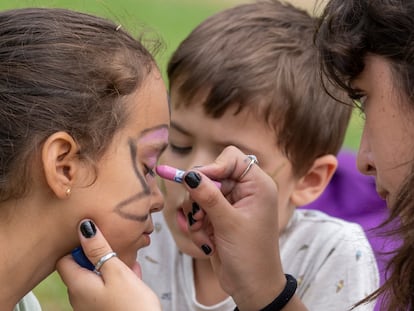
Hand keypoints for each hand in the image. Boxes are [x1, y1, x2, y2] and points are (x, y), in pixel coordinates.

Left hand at [56, 220, 160, 310]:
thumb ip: (99, 249)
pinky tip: (133, 276)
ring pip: (96, 277)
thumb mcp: (117, 272)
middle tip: (117, 250)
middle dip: (99, 256)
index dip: (79, 246)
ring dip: (110, 267)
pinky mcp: (104, 309)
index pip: (64, 259)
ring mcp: (91, 305)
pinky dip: (116, 280)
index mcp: (78, 286)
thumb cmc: (132, 306)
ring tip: (129, 263)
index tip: (98, 239)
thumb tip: (85, 227)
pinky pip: (105, 289)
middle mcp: (79, 297)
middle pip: (81, 267)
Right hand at [181, 146, 285, 309]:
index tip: (195, 182)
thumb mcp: (228, 223)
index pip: (231, 158)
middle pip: (211, 175)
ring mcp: (231, 204)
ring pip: (201, 194)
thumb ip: (208, 196)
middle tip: (198, 216)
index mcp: (257, 185)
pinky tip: (205, 241)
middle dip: (200, 197)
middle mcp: (245, 190)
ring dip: (197, 215)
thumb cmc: (250, 255)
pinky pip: (199, 210)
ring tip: (203, 233)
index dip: (212, 167)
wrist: (252, 287)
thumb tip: (189, 174)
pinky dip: (198, 225)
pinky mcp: (220, 217)